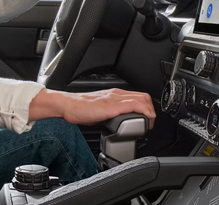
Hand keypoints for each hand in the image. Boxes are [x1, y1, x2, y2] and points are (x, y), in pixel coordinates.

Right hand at [29, 88, 156, 128]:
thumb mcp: (99, 110)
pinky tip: (144, 121)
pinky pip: (135, 106)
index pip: (138, 96)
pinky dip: (144, 113)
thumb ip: (109, 114)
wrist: (67, 105)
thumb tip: (116, 124)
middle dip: (151, 110)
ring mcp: (115, 99)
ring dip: (150, 113)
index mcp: (114, 94)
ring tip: (149, 124)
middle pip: (144, 97)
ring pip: (142, 100)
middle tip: (150, 123)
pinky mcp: (112, 106)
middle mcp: (117, 94)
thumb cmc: (79, 108)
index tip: (147, 118)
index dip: (147, 107)